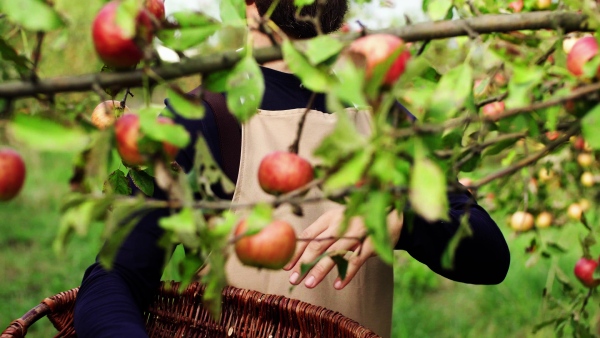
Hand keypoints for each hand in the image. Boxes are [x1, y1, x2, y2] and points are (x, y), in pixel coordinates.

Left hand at [284, 207, 402, 289]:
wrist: (393, 213)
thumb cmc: (360, 219)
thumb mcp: (340, 219)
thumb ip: (323, 231)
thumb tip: (299, 250)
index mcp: (330, 217)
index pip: (308, 235)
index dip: (296, 252)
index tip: (285, 267)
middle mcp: (341, 223)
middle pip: (318, 244)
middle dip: (304, 263)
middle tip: (293, 279)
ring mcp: (356, 233)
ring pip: (335, 253)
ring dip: (320, 269)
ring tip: (309, 283)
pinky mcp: (371, 243)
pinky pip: (357, 260)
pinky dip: (347, 273)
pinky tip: (338, 285)